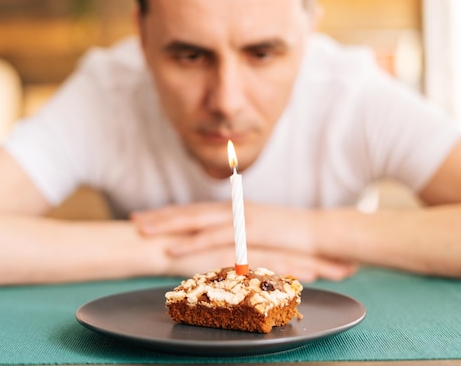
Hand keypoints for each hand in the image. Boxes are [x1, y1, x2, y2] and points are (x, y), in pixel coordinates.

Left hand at [131, 202, 356, 281]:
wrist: (326, 232)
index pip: (198, 210)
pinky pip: (214, 238)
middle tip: (134, 220)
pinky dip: (191, 243)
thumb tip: (230, 247)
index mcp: (237, 210)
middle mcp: (235, 210)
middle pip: (191, 211)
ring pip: (197, 221)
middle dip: (161, 215)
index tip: (150, 216)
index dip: (173, 212)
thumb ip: (246, 236)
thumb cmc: (299, 237)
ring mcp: (241, 219)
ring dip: (168, 226)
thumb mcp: (268, 235)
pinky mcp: (249, 232)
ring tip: (143, 233)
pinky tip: (171, 249)